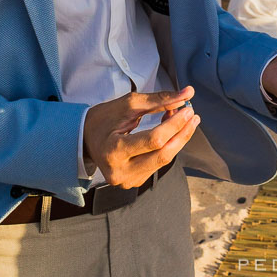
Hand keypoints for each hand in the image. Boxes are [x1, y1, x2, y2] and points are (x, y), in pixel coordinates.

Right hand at [83, 86, 199, 188]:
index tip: (188, 109)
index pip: (154, 140)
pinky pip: (158, 165)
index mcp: (114, 150)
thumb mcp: (129, 104)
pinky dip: (168, 147)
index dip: (175, 124)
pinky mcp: (133, 182)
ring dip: (177, 139)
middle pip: (163, 155)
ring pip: (163, 161)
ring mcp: (126, 180)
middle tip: (193, 116)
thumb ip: (159, 100)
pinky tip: (170, 133)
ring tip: (181, 119)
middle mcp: (119, 171)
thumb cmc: (104, 118)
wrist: (84, 138)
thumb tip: (188, 93)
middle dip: (182, 134)